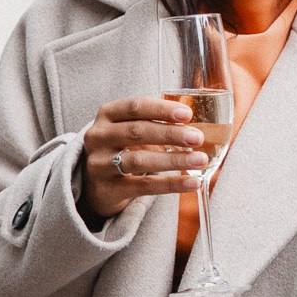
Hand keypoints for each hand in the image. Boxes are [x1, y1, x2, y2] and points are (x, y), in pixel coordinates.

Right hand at [78, 96, 207, 221]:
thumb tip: (196, 126)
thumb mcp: (131, 127)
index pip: (135, 107)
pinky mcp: (107, 189)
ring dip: (174, 160)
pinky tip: (193, 182)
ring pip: (139, 160)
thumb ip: (156, 122)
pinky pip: (143, 186)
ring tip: (200, 160)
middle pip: (137, 132)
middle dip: (171, 134)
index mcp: (107, 114)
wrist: (96, 182)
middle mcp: (98, 137)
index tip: (188, 114)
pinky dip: (171, 184)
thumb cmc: (122, 145)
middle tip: (198, 137)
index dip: (162, 109)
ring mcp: (99, 164)